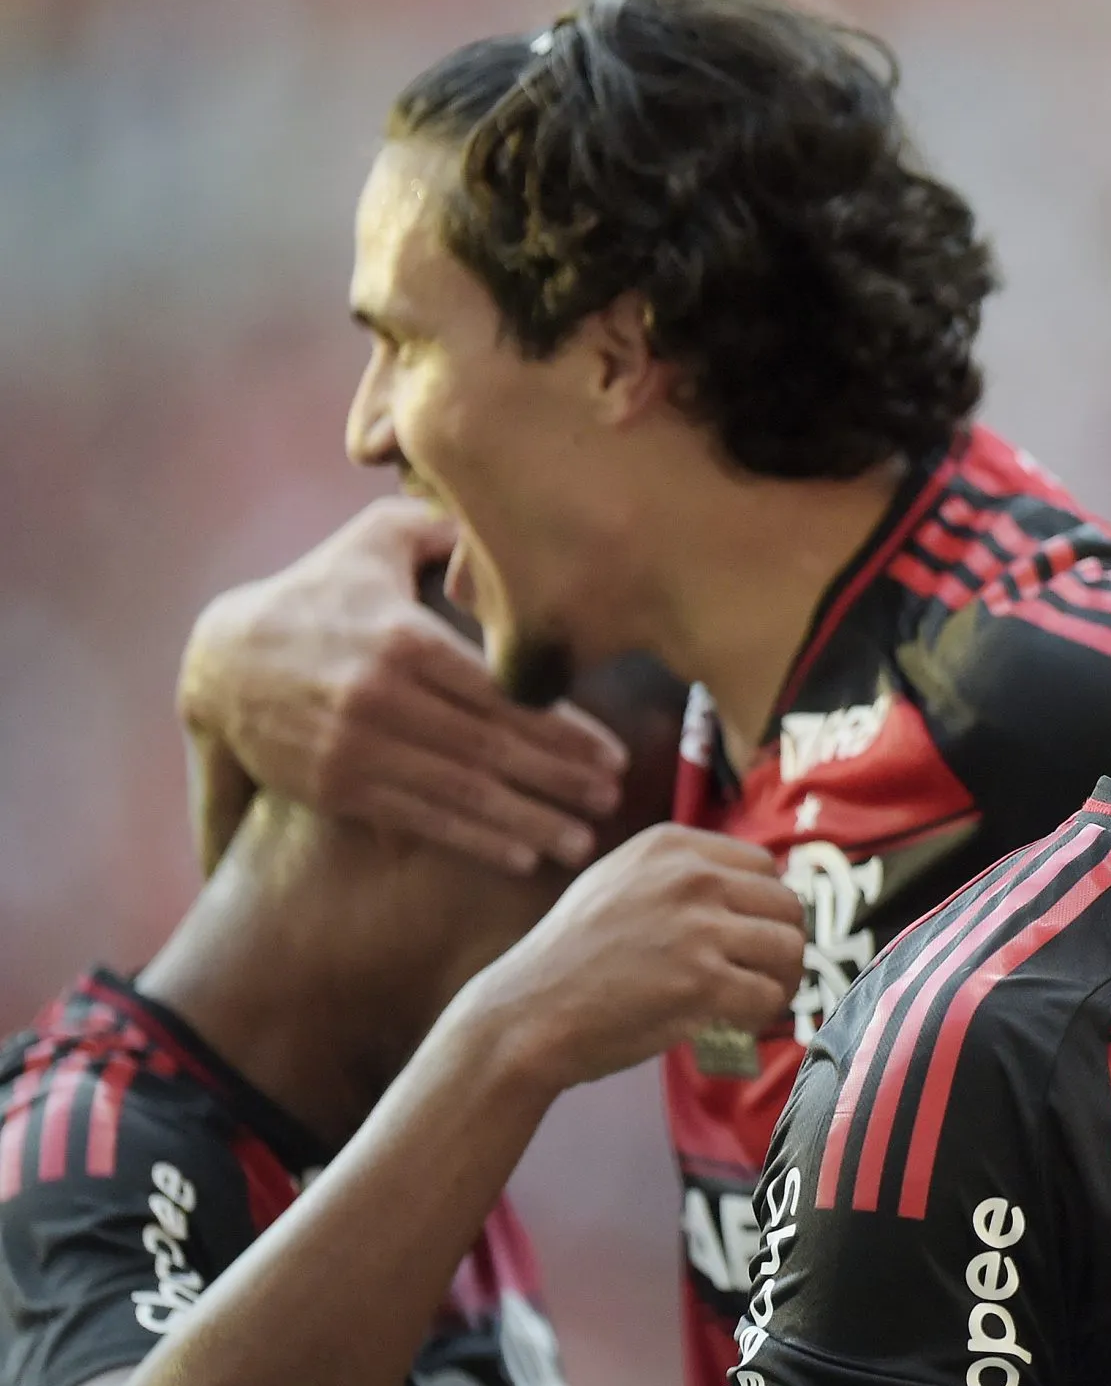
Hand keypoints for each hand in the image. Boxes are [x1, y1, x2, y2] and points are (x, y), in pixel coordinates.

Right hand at [178, 495, 626, 873]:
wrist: (221, 663)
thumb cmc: (319, 594)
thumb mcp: (373, 543)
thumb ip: (440, 530)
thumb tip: (504, 529)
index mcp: (403, 640)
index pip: (499, 693)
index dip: (561, 730)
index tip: (613, 755)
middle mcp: (381, 699)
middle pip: (489, 747)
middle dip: (559, 779)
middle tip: (613, 798)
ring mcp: (357, 749)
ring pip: (460, 792)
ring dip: (527, 821)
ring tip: (581, 840)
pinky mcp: (338, 787)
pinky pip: (419, 818)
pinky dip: (474, 840)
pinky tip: (521, 856)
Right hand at [462, 823, 804, 1092]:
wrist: (524, 1014)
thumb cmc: (569, 959)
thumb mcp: (617, 882)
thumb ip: (677, 875)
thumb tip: (748, 891)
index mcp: (671, 845)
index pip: (763, 866)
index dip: (762, 908)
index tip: (746, 938)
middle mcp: (691, 876)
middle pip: (787, 905)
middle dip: (779, 945)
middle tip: (759, 975)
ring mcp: (699, 927)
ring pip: (790, 949)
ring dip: (780, 981)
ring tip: (752, 999)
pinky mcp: (703, 981)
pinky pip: (769, 995)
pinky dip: (760, 1015)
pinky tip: (735, 1023)